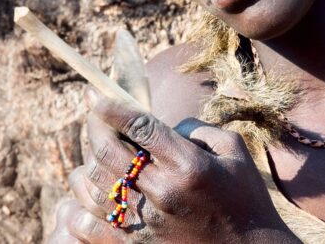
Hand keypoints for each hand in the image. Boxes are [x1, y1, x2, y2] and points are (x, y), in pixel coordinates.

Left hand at [60, 88, 298, 242]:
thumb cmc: (245, 199)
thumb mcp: (234, 152)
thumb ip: (197, 129)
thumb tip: (163, 125)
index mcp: (188, 166)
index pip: (138, 127)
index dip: (113, 108)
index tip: (101, 99)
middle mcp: (163, 192)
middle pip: (108, 151)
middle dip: (95, 127)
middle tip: (94, 118)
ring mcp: (147, 223)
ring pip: (94, 185)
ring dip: (87, 164)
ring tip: (94, 155)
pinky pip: (90, 225)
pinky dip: (78, 207)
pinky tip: (83, 193)